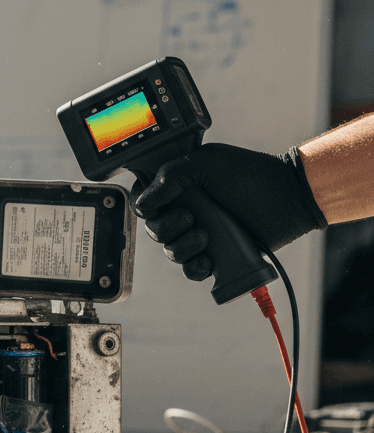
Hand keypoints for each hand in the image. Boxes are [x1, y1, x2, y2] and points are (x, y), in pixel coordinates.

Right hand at [132, 143, 325, 280]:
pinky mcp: (217, 255)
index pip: (145, 203)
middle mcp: (187, 212)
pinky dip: (195, 269)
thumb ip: (170, 175)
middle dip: (167, 228)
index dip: (147, 208)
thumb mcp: (206, 161)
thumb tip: (144, 201)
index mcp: (179, 189)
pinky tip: (207, 260)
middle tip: (191, 218)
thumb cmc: (250, 174)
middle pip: (155, 231)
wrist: (288, 197)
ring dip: (182, 248)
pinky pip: (193, 271)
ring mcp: (201, 235)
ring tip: (205, 237)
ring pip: (171, 252)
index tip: (161, 205)